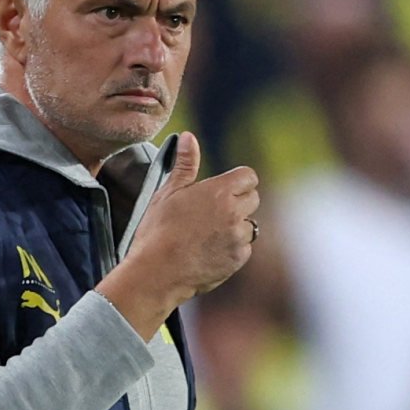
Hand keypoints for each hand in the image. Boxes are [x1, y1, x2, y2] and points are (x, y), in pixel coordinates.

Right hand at [100, 135, 261, 337]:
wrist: (156, 273)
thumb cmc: (157, 231)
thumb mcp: (168, 193)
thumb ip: (185, 164)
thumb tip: (189, 137)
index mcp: (219, 191)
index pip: (249, 176)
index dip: (237, 182)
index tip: (224, 191)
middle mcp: (234, 213)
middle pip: (253, 199)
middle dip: (238, 203)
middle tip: (213, 213)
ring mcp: (238, 238)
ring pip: (250, 226)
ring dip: (236, 228)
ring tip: (209, 235)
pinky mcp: (238, 260)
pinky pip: (244, 249)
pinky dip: (232, 250)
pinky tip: (209, 252)